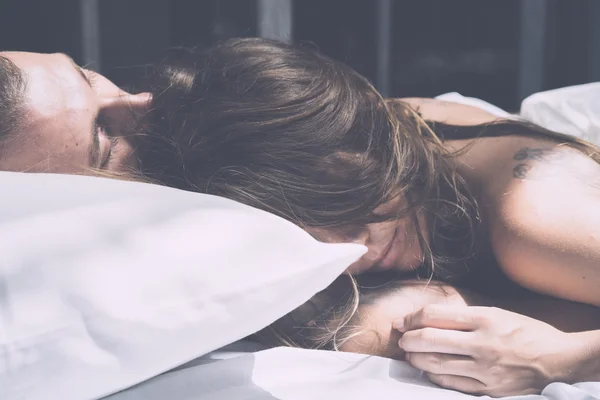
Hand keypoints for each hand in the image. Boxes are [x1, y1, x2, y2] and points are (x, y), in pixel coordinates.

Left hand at [393, 305, 580, 396]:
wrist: (558, 360)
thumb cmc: (524, 331)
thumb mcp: (496, 313)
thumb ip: (462, 317)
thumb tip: (426, 319)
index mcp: (484, 318)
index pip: (435, 315)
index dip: (412, 318)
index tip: (402, 322)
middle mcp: (483, 343)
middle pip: (431, 340)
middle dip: (408, 339)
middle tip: (401, 339)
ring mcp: (485, 369)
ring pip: (437, 364)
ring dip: (416, 358)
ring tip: (410, 354)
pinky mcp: (489, 389)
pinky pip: (451, 384)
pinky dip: (434, 376)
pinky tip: (428, 370)